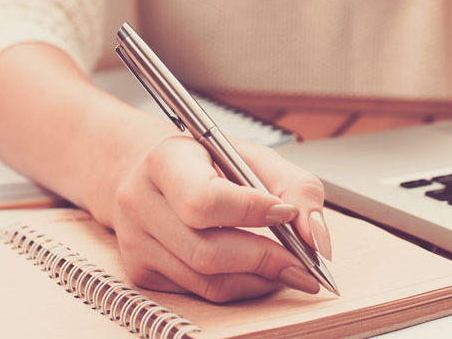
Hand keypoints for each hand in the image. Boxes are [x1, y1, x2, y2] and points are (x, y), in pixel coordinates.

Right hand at [113, 133, 330, 302]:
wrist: (159, 175)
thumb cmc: (210, 163)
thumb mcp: (256, 158)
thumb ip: (297, 189)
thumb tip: (317, 239)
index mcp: (166, 160)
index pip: (205, 200)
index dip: (252, 212)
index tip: (286, 213)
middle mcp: (139, 201)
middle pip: (206, 250)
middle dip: (265, 259)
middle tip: (304, 264)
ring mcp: (134, 241)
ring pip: (206, 279)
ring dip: (258, 279)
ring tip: (287, 268)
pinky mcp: (140, 272)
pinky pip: (200, 292)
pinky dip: (239, 287)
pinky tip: (256, 272)